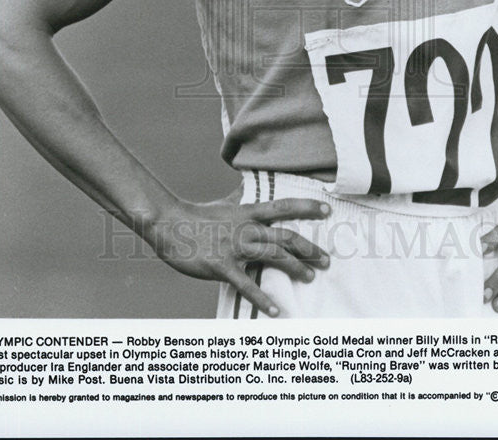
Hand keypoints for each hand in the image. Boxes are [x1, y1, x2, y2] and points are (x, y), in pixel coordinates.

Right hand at [141, 192, 330, 316]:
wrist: (170, 226)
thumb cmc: (197, 216)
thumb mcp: (224, 204)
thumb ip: (242, 198)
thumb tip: (252, 186)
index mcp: (247, 213)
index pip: (283, 207)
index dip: (307, 208)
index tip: (328, 210)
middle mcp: (245, 229)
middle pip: (285, 236)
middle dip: (309, 248)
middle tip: (327, 260)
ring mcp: (234, 248)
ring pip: (272, 256)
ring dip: (295, 268)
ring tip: (311, 278)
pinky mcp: (221, 266)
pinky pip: (246, 284)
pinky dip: (262, 298)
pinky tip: (276, 310)